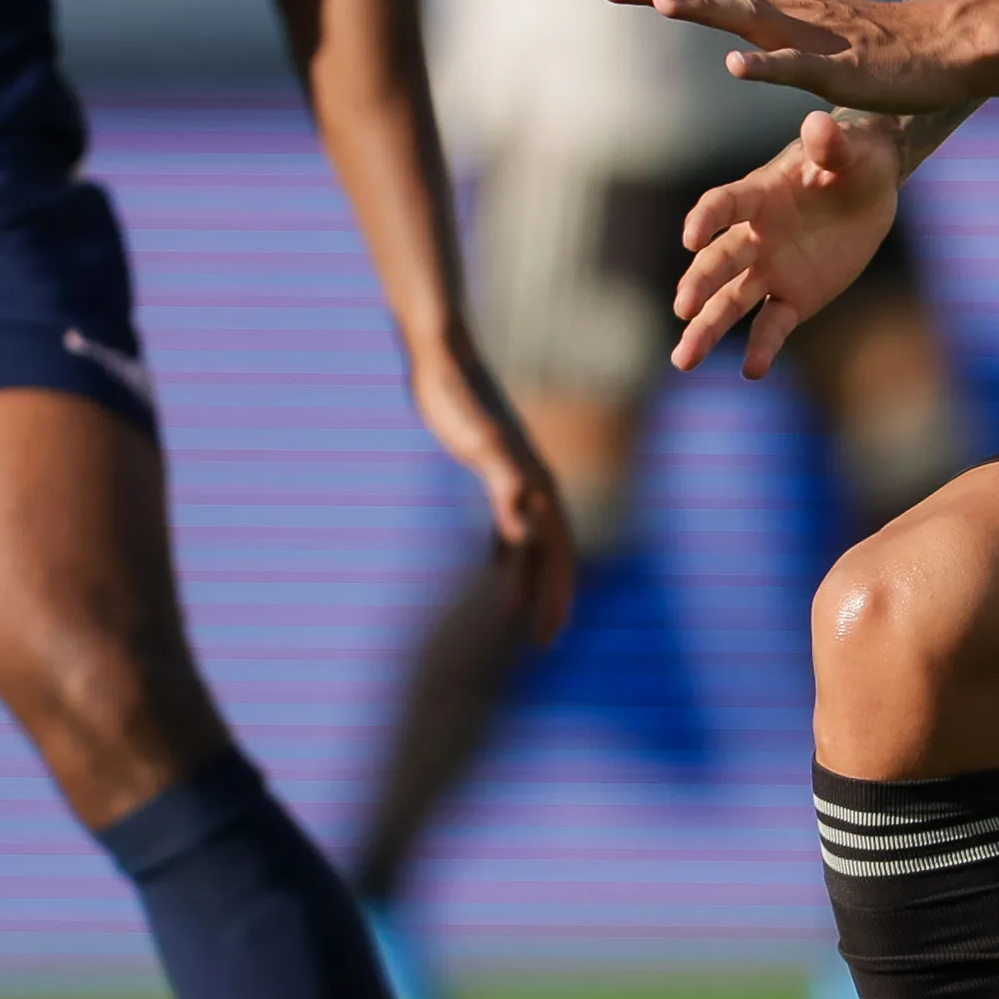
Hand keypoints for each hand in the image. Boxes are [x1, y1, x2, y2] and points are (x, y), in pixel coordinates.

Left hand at [408, 336, 577, 641]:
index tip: (546, 636)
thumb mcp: (478, 443)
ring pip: (534, 539)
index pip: (554, 553)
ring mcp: (516, 477)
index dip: (552, 596)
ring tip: (525, 613)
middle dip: (550, 596)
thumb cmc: (456, 398)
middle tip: (544, 640)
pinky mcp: (493, 470)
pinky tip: (499, 562)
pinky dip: (508, 549)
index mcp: (535, 484)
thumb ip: (503, 481)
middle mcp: (534, 483)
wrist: (444, 357)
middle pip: (552, 552)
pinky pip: (509, 522)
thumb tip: (523, 528)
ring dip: (534, 575)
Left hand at [600, 0, 987, 113]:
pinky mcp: (838, 73)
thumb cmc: (878, 34)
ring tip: (661, 4)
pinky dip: (764, 68)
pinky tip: (735, 67)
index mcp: (778, 0)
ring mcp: (812, 39)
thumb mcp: (809, 2)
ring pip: (749, 21)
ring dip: (704, 12)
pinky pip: (796, 71)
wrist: (942, 47)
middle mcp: (788, 10)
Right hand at [671, 107, 904, 378]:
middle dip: (700, 284)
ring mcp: (769, 269)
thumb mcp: (852, 149)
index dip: (706, 219)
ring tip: (683, 361)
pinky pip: (772, 324)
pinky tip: (751, 371)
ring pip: (730, 302)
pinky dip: (762, 347)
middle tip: (683, 307)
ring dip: (706, 328)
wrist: (869, 186)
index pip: (723, 206)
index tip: (691, 237)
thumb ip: (832, 143)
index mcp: (759, 194)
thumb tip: (820, 123)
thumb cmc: (855, 158)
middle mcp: (754, 236)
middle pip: (719, 262)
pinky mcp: (792, 297)